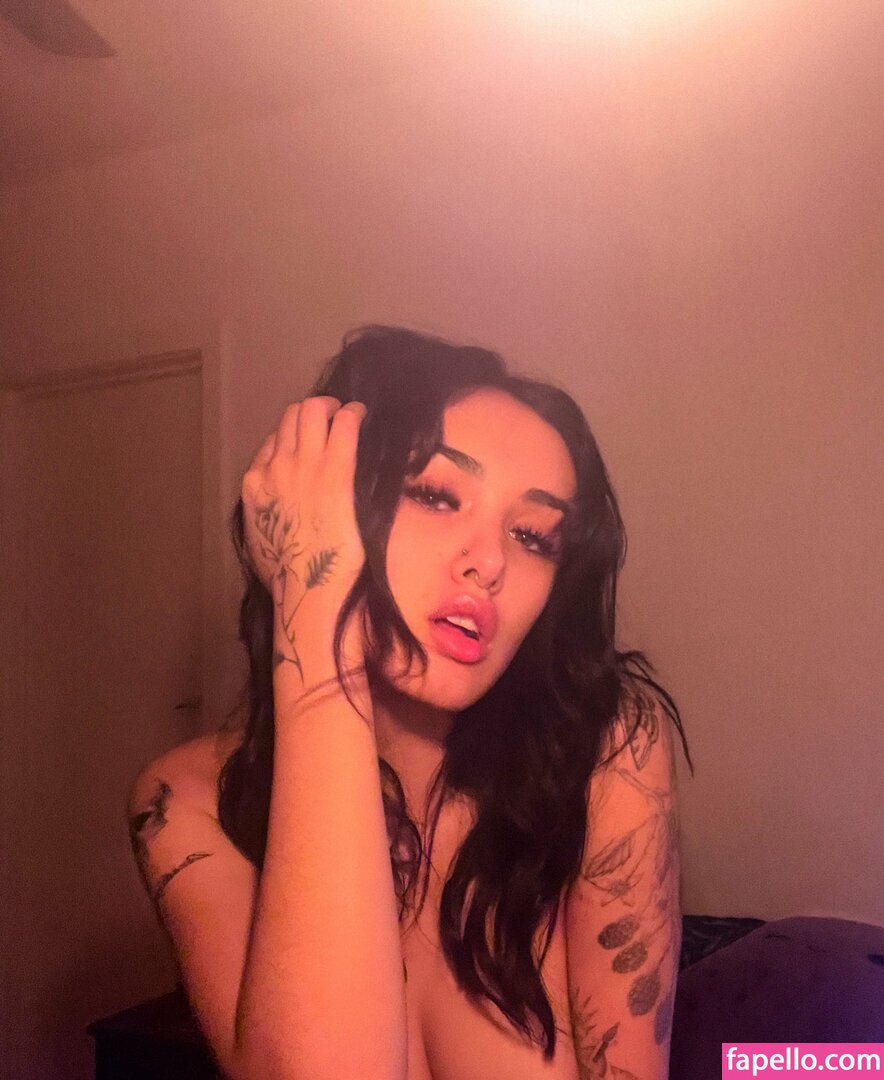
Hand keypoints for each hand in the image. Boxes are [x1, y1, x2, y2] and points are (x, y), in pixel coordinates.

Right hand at [241, 396, 366, 682]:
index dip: (291, 438)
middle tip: (332, 418)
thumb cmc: (289, 575)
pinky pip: (344, 424)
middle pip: (291, 418)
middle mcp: (275, 467)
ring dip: (333, 408)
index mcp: (255, 486)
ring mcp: (305, 465)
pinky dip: (353, 415)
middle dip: (313, 413)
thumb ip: (265, 516)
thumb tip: (277, 511)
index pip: (271, 444)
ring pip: (313, 411)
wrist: (310, 586)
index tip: (307, 443)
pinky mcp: (336, 470)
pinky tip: (362, 417)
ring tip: (349, 413)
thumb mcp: (261, 541)